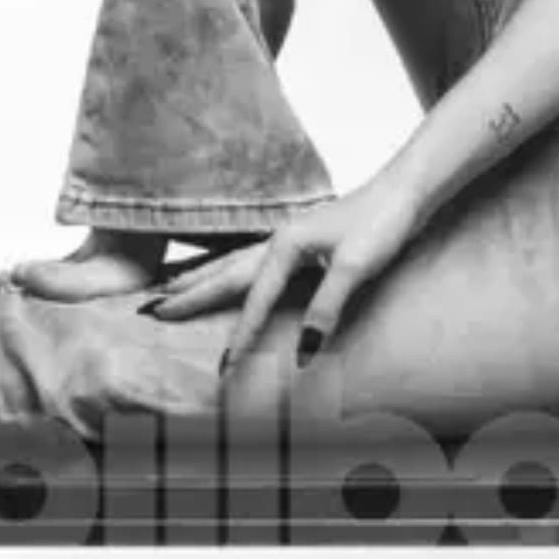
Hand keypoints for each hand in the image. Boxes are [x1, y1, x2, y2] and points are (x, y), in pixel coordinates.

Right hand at [139, 173, 423, 366]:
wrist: (407, 190)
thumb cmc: (383, 222)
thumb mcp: (354, 267)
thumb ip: (326, 308)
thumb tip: (302, 353)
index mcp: (285, 244)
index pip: (253, 299)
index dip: (239, 336)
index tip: (222, 369)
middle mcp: (280, 239)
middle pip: (226, 272)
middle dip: (190, 292)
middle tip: (151, 310)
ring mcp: (291, 237)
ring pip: (236, 263)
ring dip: (205, 278)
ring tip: (172, 288)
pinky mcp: (304, 241)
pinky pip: (256, 262)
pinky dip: (234, 272)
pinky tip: (232, 276)